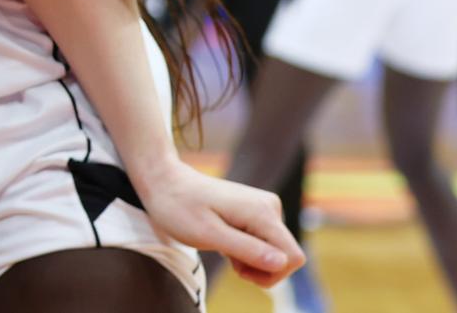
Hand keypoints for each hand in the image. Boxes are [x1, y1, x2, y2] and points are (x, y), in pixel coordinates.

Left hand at [134, 160, 303, 287]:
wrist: (164, 181)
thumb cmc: (179, 208)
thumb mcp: (208, 235)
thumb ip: (246, 249)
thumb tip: (282, 262)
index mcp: (262, 213)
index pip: (293, 258)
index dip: (270, 274)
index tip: (239, 270)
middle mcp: (270, 207)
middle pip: (285, 257)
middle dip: (258, 267)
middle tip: (226, 257)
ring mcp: (264, 208)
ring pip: (273, 252)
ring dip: (249, 258)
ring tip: (220, 245)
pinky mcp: (256, 212)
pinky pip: (263, 243)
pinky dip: (244, 249)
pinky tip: (223, 238)